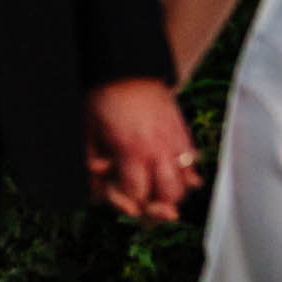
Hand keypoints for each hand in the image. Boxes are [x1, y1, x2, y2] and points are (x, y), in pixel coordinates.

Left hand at [84, 78, 200, 222]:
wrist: (127, 69)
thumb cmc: (103, 101)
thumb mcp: (87, 133)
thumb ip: (92, 166)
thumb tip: (98, 192)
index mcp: (132, 151)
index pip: (137, 196)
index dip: (127, 205)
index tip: (120, 200)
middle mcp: (158, 150)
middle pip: (168, 197)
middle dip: (156, 210)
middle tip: (145, 213)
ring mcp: (175, 143)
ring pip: (185, 186)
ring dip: (172, 197)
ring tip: (159, 198)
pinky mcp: (184, 134)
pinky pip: (193, 166)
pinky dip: (188, 178)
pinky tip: (178, 181)